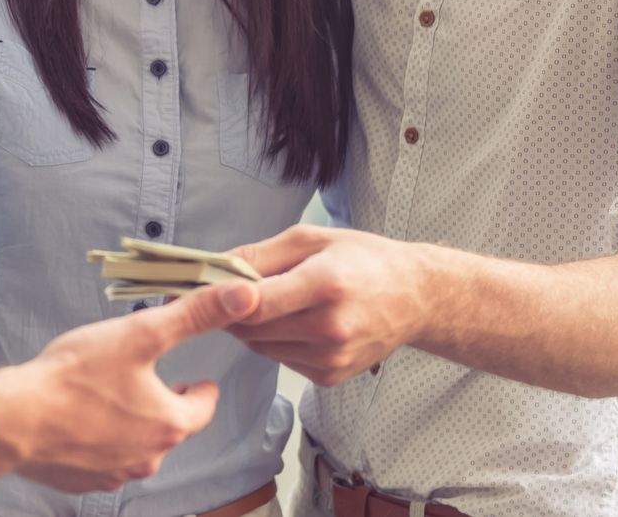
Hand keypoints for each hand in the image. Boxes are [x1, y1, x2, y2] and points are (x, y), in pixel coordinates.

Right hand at [0, 285, 248, 491]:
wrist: (15, 420)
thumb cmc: (74, 378)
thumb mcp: (139, 333)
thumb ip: (193, 314)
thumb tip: (242, 295)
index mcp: (169, 424)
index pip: (203, 405)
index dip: (198, 386)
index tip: (192, 377)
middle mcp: (149, 457)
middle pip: (170, 426)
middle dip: (162, 402)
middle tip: (144, 377)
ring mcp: (115, 473)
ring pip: (137, 444)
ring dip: (131, 422)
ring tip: (109, 393)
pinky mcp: (84, 479)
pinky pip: (104, 459)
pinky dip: (100, 439)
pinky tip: (82, 417)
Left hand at [219, 225, 434, 386]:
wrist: (414, 298)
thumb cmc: (363, 260)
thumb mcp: (312, 239)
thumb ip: (261, 254)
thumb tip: (216, 266)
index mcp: (325, 284)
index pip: (257, 304)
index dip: (222, 298)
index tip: (203, 289)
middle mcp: (330, 327)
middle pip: (252, 328)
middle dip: (232, 310)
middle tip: (230, 290)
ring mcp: (332, 357)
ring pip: (260, 347)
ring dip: (253, 326)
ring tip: (273, 301)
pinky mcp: (331, 377)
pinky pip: (280, 359)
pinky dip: (275, 342)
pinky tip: (296, 321)